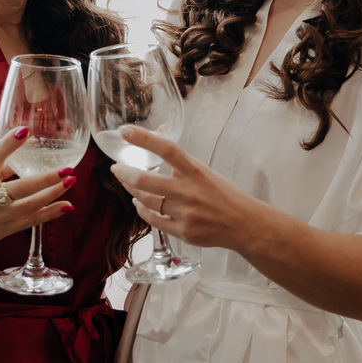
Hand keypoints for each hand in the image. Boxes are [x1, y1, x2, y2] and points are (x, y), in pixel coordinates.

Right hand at [0, 127, 76, 254]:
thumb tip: (27, 146)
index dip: (8, 145)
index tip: (24, 131)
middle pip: (20, 188)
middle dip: (46, 179)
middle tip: (67, 169)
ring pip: (30, 206)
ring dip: (54, 194)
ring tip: (71, 181)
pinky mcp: (4, 230)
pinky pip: (32, 221)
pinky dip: (51, 213)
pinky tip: (66, 205)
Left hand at [108, 125, 257, 250]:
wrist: (244, 224)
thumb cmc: (223, 194)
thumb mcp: (204, 170)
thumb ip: (179, 157)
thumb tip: (158, 132)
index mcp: (195, 171)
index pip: (167, 148)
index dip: (144, 138)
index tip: (125, 131)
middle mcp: (189, 192)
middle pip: (145, 180)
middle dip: (124, 173)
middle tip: (116, 168)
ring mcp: (185, 213)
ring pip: (146, 201)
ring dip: (132, 190)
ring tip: (127, 182)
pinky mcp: (183, 232)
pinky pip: (153, 220)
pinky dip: (142, 210)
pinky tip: (139, 203)